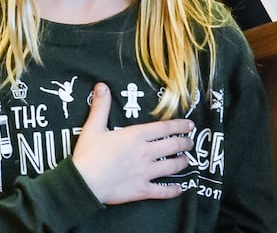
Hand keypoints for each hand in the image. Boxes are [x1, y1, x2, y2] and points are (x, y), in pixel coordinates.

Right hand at [71, 83, 195, 204]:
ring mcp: (146, 172)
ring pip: (172, 167)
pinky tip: (180, 189)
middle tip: (191, 142)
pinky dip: (174, 190)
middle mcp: (145, 153)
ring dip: (182, 163)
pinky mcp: (143, 190)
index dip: (179, 126)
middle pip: (173, 146)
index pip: (163, 128)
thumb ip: (101, 106)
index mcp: (136, 136)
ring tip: (187, 160)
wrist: (85, 182)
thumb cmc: (89, 154)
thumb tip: (102, 86)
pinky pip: (164, 191)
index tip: (190, 125)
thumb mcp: (93, 127)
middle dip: (185, 143)